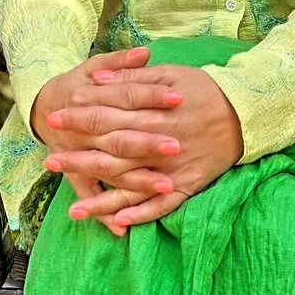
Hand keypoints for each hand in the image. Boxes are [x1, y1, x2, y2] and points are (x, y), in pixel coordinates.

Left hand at [44, 64, 243, 227]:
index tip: (55, 118)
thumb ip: (130, 79)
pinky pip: (160, 205)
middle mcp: (158, 142)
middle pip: (111, 152)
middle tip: (49, 162)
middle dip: (78, 157)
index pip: (106, 115)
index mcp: (151, 111)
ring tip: (73, 210)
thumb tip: (95, 80)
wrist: (245, 112)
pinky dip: (139, 214)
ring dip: (101, 198)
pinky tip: (117, 221)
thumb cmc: (204, 89)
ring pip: (131, 186)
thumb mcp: (168, 73)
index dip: (79, 117)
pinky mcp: (187, 185)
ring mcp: (172, 168)